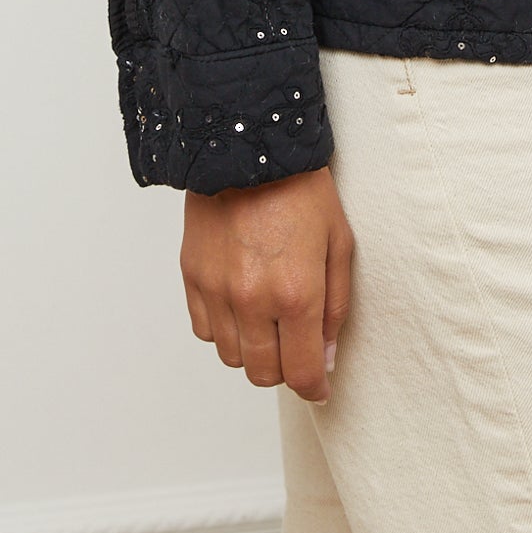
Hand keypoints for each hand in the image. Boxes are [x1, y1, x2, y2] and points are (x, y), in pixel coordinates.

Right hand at [181, 165, 353, 400]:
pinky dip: (224, 328)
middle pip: (263, 373)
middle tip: (295, 345)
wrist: (249, 145)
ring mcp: (217, 290)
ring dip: (253, 349)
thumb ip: (335, 307)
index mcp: (296, 293)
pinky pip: (205, 330)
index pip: (300, 372)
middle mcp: (252, 300)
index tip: (318, 387)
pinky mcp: (192, 277)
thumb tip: (323, 358)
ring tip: (268, 316)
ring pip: (232, 357)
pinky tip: (241, 302)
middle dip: (284, 368)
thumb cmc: (302, 190)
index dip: (313, 388)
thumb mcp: (339, 242)